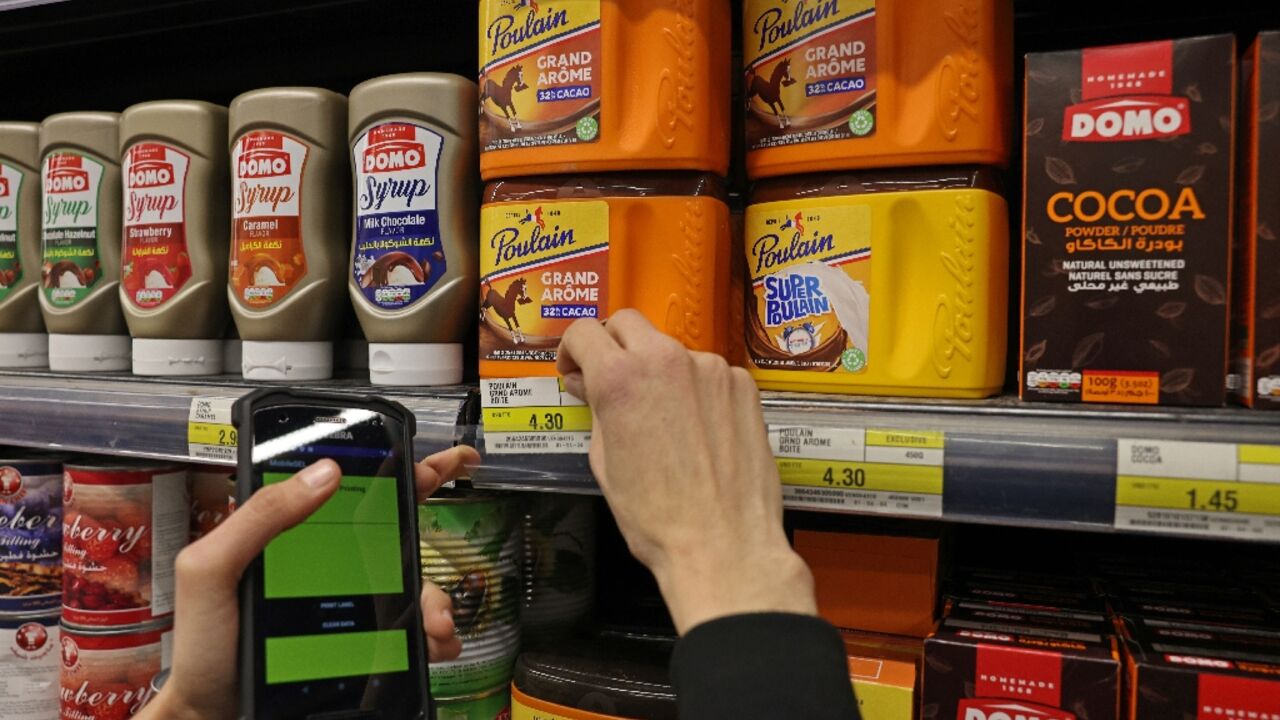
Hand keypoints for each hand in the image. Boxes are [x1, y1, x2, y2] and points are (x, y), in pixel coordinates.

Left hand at [138, 446, 479, 719]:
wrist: (214, 715)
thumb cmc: (203, 646)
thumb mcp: (213, 570)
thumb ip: (259, 516)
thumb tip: (325, 472)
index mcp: (295, 534)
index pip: (357, 488)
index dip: (406, 470)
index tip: (450, 461)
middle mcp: (330, 564)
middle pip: (399, 538)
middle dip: (430, 551)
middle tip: (434, 578)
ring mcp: (349, 604)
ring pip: (412, 587)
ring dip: (434, 603)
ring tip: (433, 628)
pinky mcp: (360, 643)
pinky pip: (409, 632)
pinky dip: (431, 638)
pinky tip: (431, 647)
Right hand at [557, 310, 814, 634]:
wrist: (722, 544)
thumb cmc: (660, 518)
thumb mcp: (605, 463)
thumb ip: (596, 411)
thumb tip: (589, 386)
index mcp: (621, 379)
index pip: (585, 332)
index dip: (571, 350)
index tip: (575, 366)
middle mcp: (667, 361)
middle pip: (629, 324)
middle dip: (613, 345)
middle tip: (610, 378)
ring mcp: (710, 369)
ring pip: (672, 350)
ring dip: (659, 370)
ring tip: (661, 417)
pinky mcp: (742, 385)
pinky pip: (709, 373)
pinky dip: (697, 389)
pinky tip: (696, 428)